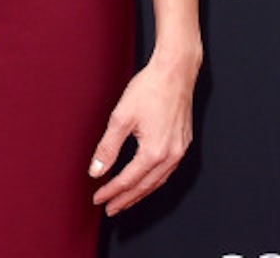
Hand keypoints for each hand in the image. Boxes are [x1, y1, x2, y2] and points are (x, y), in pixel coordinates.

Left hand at [89, 55, 197, 214]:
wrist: (175, 72)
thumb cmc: (148, 89)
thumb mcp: (121, 117)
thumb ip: (108, 147)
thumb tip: (96, 170)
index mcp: (154, 152)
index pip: (128, 181)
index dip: (111, 191)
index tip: (97, 198)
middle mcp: (170, 156)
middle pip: (144, 187)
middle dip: (125, 199)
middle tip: (109, 208)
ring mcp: (179, 152)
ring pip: (157, 182)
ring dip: (139, 193)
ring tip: (124, 199)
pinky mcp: (183, 144)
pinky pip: (166, 171)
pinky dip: (153, 181)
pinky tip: (145, 180)